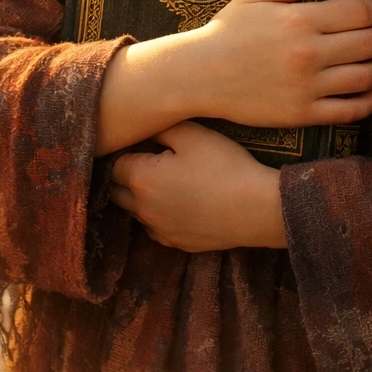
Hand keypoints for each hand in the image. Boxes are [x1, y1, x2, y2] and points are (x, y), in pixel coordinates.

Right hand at [95, 0, 371, 155]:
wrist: (200, 74)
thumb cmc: (227, 31)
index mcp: (300, 19)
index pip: (359, 13)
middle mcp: (309, 52)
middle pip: (369, 44)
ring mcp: (308, 86)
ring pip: (366, 78)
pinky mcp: (303, 114)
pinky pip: (349, 110)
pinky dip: (369, 103)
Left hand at [111, 121, 285, 250]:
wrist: (255, 208)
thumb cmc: (223, 166)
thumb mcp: (192, 134)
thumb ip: (160, 128)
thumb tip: (143, 129)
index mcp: (142, 178)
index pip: (115, 164)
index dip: (127, 151)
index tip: (142, 145)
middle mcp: (143, 209)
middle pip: (117, 192)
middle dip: (125, 177)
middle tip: (148, 161)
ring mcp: (159, 230)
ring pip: (135, 213)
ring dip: (140, 198)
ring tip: (164, 182)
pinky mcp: (176, 244)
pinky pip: (155, 229)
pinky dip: (158, 216)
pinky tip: (177, 204)